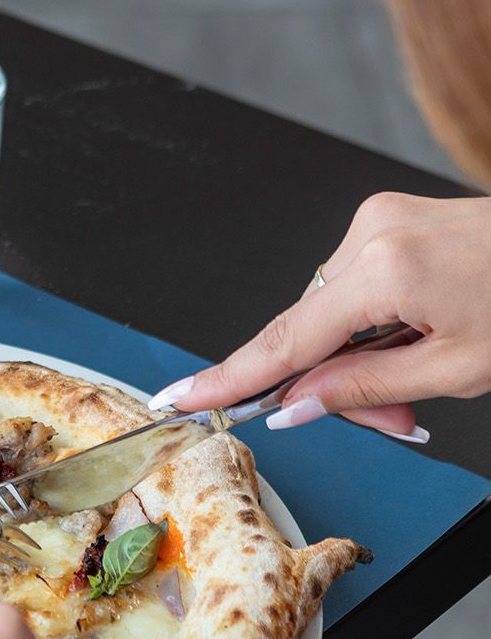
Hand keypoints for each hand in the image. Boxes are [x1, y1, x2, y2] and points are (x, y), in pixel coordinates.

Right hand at [150, 192, 490, 441]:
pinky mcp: (392, 218)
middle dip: (333, 384)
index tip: (182, 398)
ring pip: (331, 312)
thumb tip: (296, 403)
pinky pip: (354, 285)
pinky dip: (374, 326)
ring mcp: (380, 219)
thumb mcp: (456, 370)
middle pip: (308, 330)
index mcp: (384, 269)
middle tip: (390, 421)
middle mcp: (370, 233)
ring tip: (416, 386)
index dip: (230, 379)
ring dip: (357, 358)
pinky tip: (415, 342)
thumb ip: (363, 388)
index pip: (284, 341)